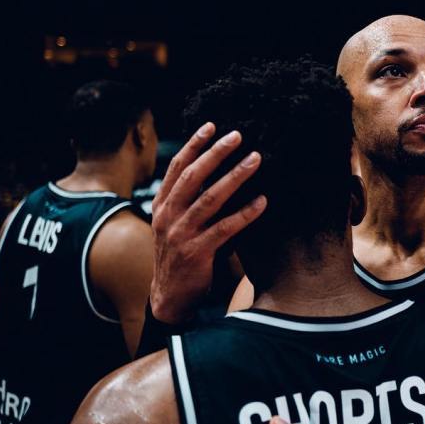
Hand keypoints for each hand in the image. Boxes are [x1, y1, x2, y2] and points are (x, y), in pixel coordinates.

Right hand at [150, 123, 267, 323]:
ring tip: (256, 159)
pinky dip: (244, 213)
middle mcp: (167, 216)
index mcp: (162, 205)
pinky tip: (262, 202)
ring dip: (235, 176)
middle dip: (216, 153)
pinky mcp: (196, 253)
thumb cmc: (180, 255)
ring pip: (210, 199)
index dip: (194, 145)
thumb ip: (191, 201)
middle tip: (238, 135)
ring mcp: (180, 235)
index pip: (177, 168)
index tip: (212, 126)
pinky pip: (224, 229)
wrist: (169, 297)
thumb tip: (221, 173)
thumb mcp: (177, 224)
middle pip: (193, 176)